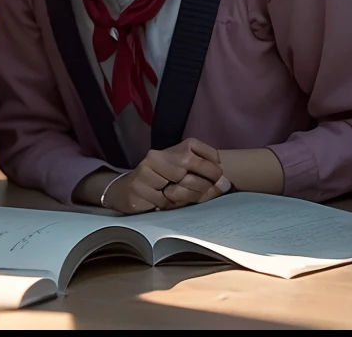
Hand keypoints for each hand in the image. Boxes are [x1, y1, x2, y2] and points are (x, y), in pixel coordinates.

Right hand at [104, 139, 229, 213]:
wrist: (126, 192)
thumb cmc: (161, 187)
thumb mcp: (183, 181)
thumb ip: (203, 180)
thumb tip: (225, 183)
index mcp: (170, 150)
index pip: (194, 146)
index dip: (211, 161)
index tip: (216, 175)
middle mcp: (156, 156)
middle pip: (188, 163)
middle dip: (203, 182)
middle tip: (205, 192)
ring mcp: (146, 171)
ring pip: (177, 183)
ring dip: (185, 196)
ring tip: (180, 198)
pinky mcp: (138, 187)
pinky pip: (163, 200)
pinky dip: (168, 206)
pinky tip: (163, 204)